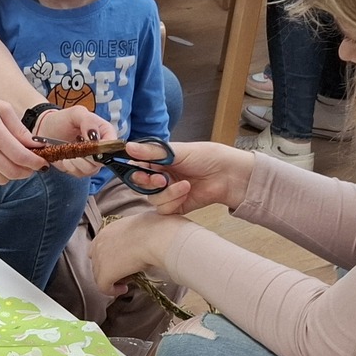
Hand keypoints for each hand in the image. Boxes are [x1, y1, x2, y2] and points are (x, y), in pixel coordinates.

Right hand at [0, 91, 46, 184]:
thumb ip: (19, 128)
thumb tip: (36, 145)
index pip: (20, 155)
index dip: (35, 162)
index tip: (42, 162)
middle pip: (13, 172)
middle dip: (28, 171)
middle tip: (32, 165)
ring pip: (2, 179)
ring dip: (13, 174)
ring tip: (15, 162)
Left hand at [34, 104, 112, 177]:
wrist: (46, 130)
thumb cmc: (63, 120)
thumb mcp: (76, 113)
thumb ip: (88, 121)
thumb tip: (95, 136)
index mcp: (105, 132)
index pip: (113, 144)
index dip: (103, 147)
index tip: (89, 144)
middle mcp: (101, 148)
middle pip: (102, 160)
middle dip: (87, 155)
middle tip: (76, 145)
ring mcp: (92, 161)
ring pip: (91, 169)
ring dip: (77, 161)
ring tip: (70, 148)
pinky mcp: (80, 169)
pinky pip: (79, 173)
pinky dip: (70, 166)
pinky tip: (66, 156)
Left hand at [89, 205, 185, 291]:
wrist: (155, 237)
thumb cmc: (155, 230)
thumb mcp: (141, 229)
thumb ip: (133, 238)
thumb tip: (140, 245)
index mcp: (107, 231)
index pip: (99, 246)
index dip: (109, 257)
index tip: (120, 261)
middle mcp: (99, 243)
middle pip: (97, 261)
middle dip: (110, 268)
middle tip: (125, 272)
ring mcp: (99, 259)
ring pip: (99, 275)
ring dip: (112, 279)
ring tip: (127, 280)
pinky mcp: (104, 274)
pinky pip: (103, 287)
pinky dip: (113, 291)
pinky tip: (123, 289)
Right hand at [136, 140, 255, 215]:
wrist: (227, 175)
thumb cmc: (206, 157)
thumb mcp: (177, 151)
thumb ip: (152, 151)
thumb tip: (128, 146)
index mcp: (159, 160)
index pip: (137, 166)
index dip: (135, 170)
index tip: (139, 170)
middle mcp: (161, 176)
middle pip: (141, 185)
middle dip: (149, 183)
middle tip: (161, 179)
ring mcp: (168, 192)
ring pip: (152, 198)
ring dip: (167, 192)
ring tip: (185, 185)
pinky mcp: (175, 206)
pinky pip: (163, 209)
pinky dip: (173, 201)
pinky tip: (186, 192)